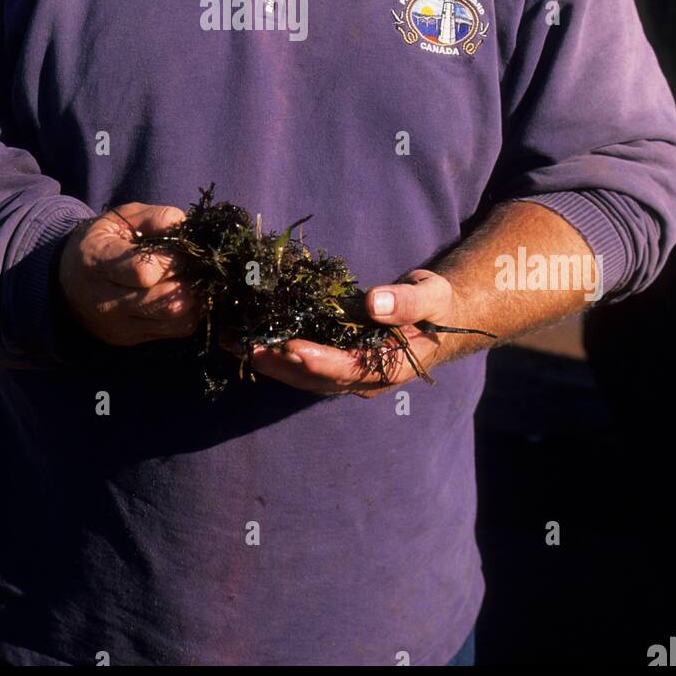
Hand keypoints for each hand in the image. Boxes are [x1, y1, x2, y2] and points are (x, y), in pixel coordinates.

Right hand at [57, 203, 203, 346]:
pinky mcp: (131, 340)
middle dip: (190, 280)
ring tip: (191, 278)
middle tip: (195, 264)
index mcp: (96, 262)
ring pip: (177, 320)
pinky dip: (190, 313)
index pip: (144, 271)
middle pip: (165, 302)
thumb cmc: (102, 242)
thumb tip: (185, 226)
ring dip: (195, 298)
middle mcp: (104, 301)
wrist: (67, 279)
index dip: (173, 259)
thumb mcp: (120, 219)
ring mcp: (118, 326)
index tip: (181, 249)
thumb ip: (154, 218)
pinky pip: (176, 331)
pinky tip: (184, 293)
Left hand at [219, 269, 455, 397]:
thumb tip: (372, 303)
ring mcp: (350, 373)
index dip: (319, 360)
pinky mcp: (338, 361)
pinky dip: (277, 353)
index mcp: (390, 367)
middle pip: (317, 378)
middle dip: (281, 364)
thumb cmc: (437, 305)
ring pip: (305, 375)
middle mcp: (365, 378)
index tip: (292, 347)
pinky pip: (304, 363)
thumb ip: (405, 302)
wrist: (440, 317)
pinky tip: (250, 340)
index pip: (349, 368)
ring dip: (271, 361)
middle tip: (247, 347)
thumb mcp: (431, 296)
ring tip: (235, 345)